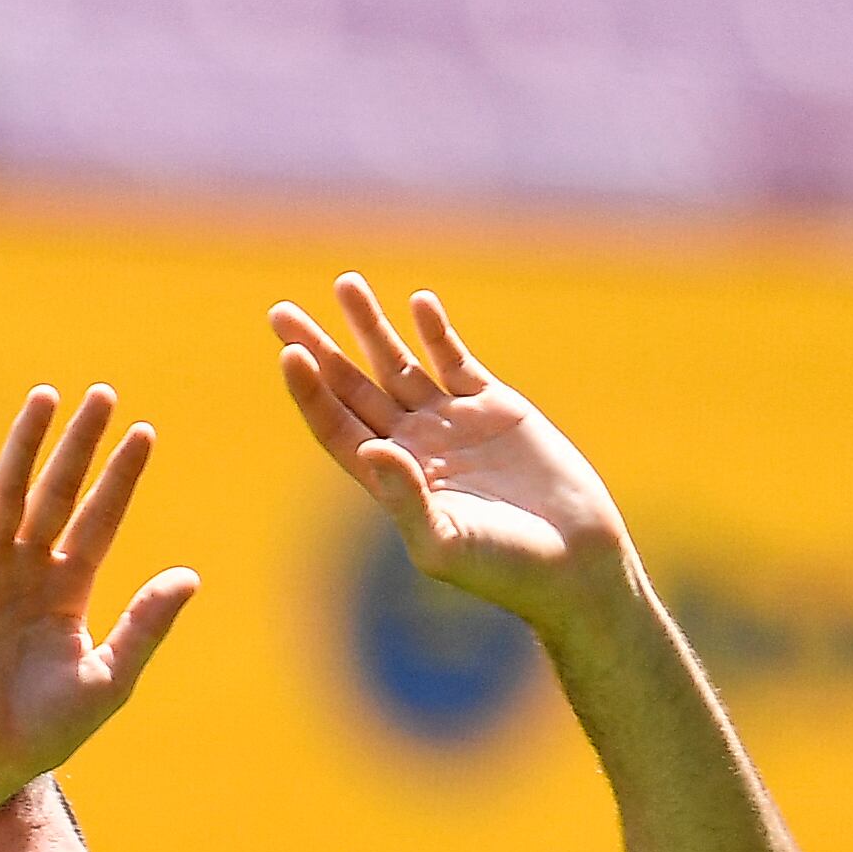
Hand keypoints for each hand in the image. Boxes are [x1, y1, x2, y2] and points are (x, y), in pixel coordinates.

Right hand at [0, 384, 199, 798]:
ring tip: (45, 397)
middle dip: (80, 445)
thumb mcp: (108, 677)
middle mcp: (29, 572)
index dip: (120, 478)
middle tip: (103, 395)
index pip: (100, 519)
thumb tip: (189, 575)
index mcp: (68, 592)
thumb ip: (146, 624)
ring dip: (26, 445)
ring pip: (10, 495)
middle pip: (59, 493)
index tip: (144, 434)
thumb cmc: (42, 731)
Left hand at [271, 275, 637, 633]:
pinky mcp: (495, 406)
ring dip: (369, 326)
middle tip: (279, 312)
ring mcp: (451, 422)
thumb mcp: (444, 543)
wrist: (573, 562)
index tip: (289, 355)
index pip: (335, 426)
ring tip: (344, 284)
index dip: (310, 392)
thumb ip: (403, 499)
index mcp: (387, 481)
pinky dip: (437, 332)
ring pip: (399, 363)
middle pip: (352, 387)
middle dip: (318, 348)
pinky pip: (456, 361)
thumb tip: (370, 450)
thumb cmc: (503, 567)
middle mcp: (411, 446)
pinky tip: (417, 303)